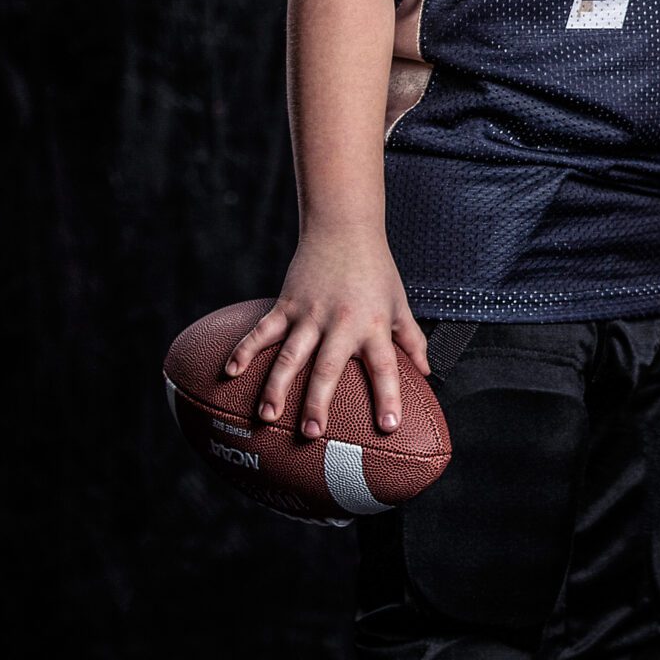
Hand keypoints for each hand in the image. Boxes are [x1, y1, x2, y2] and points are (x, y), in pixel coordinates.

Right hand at [221, 228, 429, 438]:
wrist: (344, 227)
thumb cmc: (376, 269)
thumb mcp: (400, 304)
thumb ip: (412, 340)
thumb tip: (428, 373)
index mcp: (374, 325)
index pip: (385, 366)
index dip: (388, 396)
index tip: (388, 426)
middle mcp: (341, 323)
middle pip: (328, 368)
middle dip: (318, 402)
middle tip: (311, 432)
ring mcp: (310, 314)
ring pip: (290, 355)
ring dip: (276, 386)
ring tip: (266, 416)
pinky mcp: (286, 304)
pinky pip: (262, 330)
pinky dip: (245, 350)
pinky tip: (231, 372)